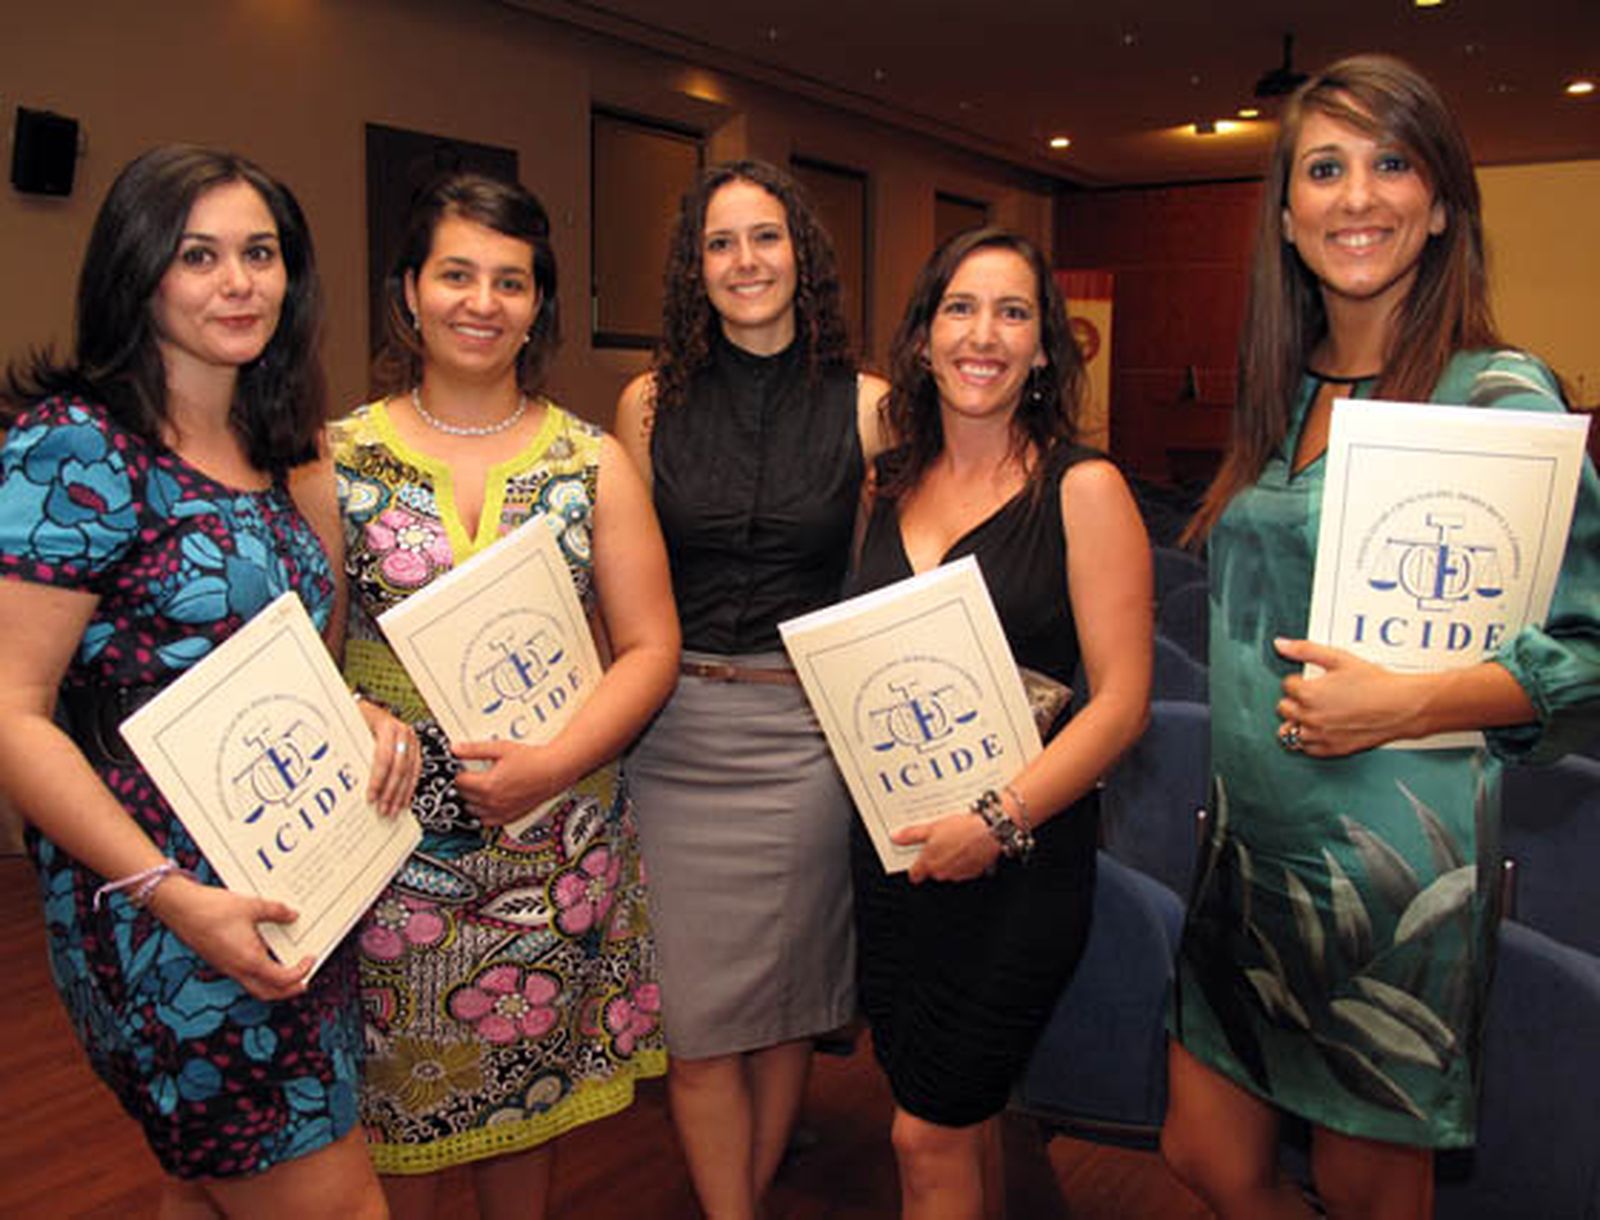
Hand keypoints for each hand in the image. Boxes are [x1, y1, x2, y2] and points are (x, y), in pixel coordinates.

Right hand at [146, 875, 313, 1000]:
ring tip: (287, 970)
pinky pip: (243, 975)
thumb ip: (276, 912)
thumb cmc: (211, 909)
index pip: (282, 979)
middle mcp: (237, 969)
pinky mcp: (219, 961)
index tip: (310, 961)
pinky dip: (259, 973)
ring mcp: (226, 967)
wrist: (179, 908)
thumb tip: (292, 915)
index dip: (300, 973)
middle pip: (268, 993)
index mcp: (249, 961)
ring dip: (273, 984)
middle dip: (288, 990)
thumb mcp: (252, 906)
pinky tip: (264, 955)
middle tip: (303, 980)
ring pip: (254, 986)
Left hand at [356, 700, 419, 816]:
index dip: (378, 780)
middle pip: (400, 768)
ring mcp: (412, 740)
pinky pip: (416, 771)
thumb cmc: (359, 719)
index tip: (371, 797)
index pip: (384, 758)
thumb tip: (343, 775)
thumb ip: (350, 748)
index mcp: (387, 726)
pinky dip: (409, 788)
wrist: (370, 708)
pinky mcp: (415, 748)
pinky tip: (403, 801)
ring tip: (392, 811)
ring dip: (401, 795)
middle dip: (391, 792)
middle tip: (383, 810)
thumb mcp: (353, 728)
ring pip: (410, 772)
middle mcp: (403, 732)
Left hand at [452, 739, 566, 825]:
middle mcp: (492, 802)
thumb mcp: (501, 748)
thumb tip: (455, 749)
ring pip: (473, 810)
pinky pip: (487, 821)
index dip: (458, 772)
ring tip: (478, 787)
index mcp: (487, 785)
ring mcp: (501, 811)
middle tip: (469, 774)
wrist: (554, 771)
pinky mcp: (510, 817)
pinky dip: (483, 814)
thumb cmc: (532, 760)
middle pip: (464, 796)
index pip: (459, 782)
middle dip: (464, 785)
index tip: (461, 767)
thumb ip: (475, 749)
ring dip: (471, 800)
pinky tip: (487, 803)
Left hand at [891, 812, 1001, 883]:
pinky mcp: (973, 872)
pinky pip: (963, 869)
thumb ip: (911, 835)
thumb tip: (896, 838)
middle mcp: (942, 872)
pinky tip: (966, 846)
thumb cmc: (962, 829)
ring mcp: (958, 874)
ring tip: (954, 841)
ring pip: (948, 870)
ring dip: (949, 859)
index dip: (913, 867)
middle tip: (938, 842)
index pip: (914, 874)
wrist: (990, 831)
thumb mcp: (932, 827)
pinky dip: (963, 860)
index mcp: (929, 863)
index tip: (914, 861)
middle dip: (934, 859)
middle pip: (932, 871)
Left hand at [1273, 637, 1427, 756]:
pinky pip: (1307, 748)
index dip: (1300, 680)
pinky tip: (1321, 729)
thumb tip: (1281, 644)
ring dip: (1297, 721)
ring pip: (1290, 731)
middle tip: (1315, 695)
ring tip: (1314, 713)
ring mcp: (1320, 736)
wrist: (1402, 706)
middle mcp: (1310, 717)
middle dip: (1295, 700)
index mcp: (1308, 694)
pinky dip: (1309, 739)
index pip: (1287, 685)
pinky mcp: (1332, 749)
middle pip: (1284, 708)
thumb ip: (1305, 650)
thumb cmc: (1375, 683)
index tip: (1313, 680)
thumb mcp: (1339, 658)